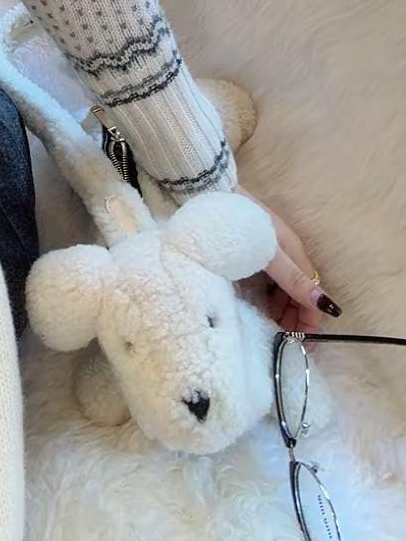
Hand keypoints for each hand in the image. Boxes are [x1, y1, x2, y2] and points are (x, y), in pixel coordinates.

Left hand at [235, 184, 341, 333]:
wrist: (213, 195)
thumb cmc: (242, 225)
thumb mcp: (269, 255)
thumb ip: (294, 279)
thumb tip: (326, 305)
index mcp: (295, 253)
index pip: (313, 294)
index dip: (311, 321)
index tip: (301, 345)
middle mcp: (286, 254)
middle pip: (299, 293)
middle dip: (295, 318)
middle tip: (281, 339)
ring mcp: (268, 254)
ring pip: (282, 289)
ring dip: (280, 309)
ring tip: (268, 324)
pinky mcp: (251, 254)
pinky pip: (267, 282)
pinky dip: (266, 297)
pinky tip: (256, 305)